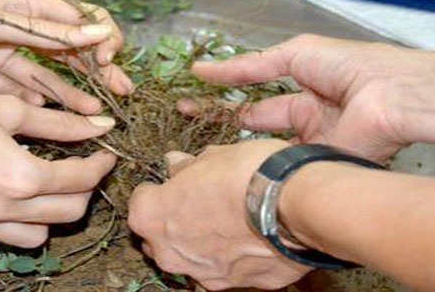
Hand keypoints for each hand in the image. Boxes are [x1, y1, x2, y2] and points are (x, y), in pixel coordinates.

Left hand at [0, 0, 131, 113]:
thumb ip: (49, 30)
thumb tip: (101, 31)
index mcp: (26, 6)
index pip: (79, 18)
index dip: (101, 37)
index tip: (108, 62)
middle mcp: (18, 28)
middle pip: (69, 50)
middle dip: (97, 72)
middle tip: (121, 95)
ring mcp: (0, 52)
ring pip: (46, 75)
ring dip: (71, 93)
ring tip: (94, 115)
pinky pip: (16, 90)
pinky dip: (34, 103)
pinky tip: (49, 119)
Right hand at [0, 84, 116, 247]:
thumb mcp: (3, 108)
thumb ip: (58, 123)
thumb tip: (100, 126)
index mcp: (17, 177)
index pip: (79, 181)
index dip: (100, 165)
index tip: (106, 151)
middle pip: (67, 215)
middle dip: (84, 190)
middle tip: (82, 166)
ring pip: (35, 236)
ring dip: (52, 212)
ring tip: (49, 183)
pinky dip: (16, 219)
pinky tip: (9, 192)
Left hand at [128, 139, 311, 289]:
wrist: (294, 205)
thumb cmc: (248, 173)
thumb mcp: (212, 156)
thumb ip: (187, 167)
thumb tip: (175, 163)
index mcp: (153, 216)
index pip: (140, 201)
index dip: (158, 188)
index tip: (175, 180)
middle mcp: (169, 252)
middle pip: (159, 237)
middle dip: (174, 221)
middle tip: (201, 200)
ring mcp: (202, 274)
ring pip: (191, 258)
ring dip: (202, 242)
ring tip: (231, 221)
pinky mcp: (235, 285)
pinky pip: (225, 270)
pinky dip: (233, 257)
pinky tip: (251, 238)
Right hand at [182, 34, 434, 162]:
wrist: (391, 94)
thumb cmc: (349, 66)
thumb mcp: (294, 54)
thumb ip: (250, 65)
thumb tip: (204, 69)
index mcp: (304, 90)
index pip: (257, 95)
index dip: (225, 94)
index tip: (191, 97)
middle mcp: (306, 119)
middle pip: (256, 123)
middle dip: (221, 120)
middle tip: (183, 117)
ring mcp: (312, 145)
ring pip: (267, 148)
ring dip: (236, 145)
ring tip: (197, 140)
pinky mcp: (320, 166)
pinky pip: (285, 166)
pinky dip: (261, 163)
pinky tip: (229, 161)